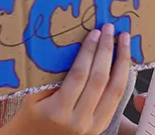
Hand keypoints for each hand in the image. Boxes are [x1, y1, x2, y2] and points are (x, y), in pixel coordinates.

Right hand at [6, 24, 131, 134]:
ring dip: (122, 61)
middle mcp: (79, 120)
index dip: (89, 51)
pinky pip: (117, 98)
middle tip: (110, 29)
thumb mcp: (33, 96)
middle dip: (107, 50)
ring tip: (124, 40)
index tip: (95, 33)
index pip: (79, 75)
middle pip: (99, 80)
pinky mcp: (102, 126)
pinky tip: (123, 60)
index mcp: (58, 112)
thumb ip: (51, 76)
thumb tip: (69, 45)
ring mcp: (93, 126)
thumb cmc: (31, 116)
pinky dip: (122, 77)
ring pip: (115, 90)